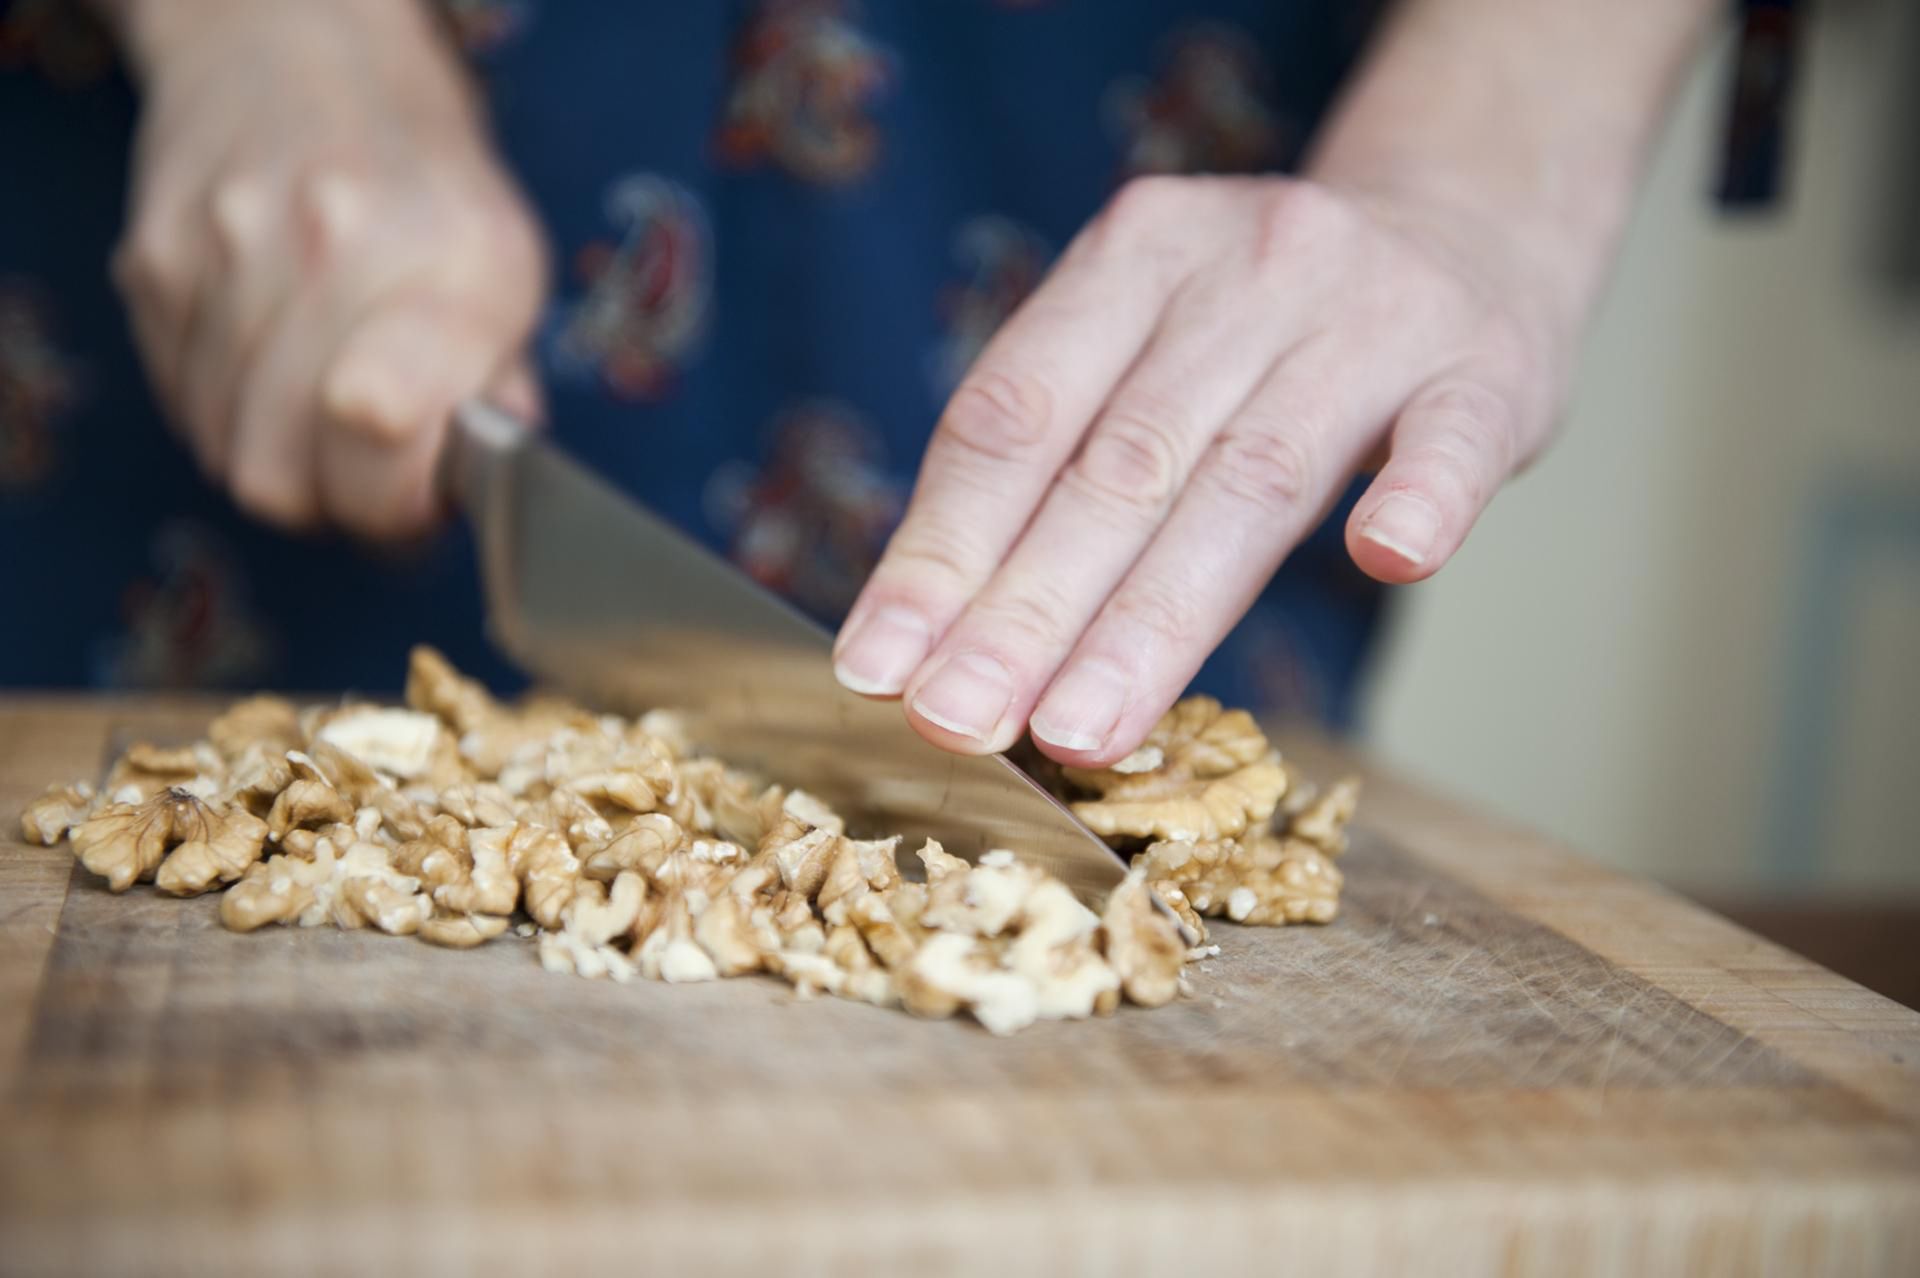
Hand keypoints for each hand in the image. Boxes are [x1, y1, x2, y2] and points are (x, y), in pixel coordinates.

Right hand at [113, 0, 545, 536]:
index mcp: (452, 262)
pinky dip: (223, 408)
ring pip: (221, 448)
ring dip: (274, 454)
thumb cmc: (427, 183)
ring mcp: (228, 247)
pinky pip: (179, 398)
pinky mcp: (153, 257)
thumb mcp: (508, 273)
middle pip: (279, 474)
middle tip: (366, 463)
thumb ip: (500, 391)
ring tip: (319, 400)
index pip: (378, 432)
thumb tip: (485, 486)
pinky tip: (268, 359)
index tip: (412, 497)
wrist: (306, 47)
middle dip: (330, 499)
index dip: (390, 504)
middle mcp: (335, 244)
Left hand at [834, 174, 1570, 763]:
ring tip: (1079, 726)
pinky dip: (1418, 495)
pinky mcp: (1486, 367)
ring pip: (1251, 478)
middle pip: (1117, 464)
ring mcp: (1372, 314)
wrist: (1466, 222)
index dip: (941, 548)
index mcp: (1133, 259)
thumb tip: (925, 641)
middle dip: (1024, 609)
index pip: (1013, 419)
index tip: (880, 668)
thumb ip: (1054, 462)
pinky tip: (1384, 560)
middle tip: (956, 721)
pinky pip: (1453, 437)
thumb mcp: (1145, 342)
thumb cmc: (1269, 327)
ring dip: (1157, 614)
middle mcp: (1244, 270)